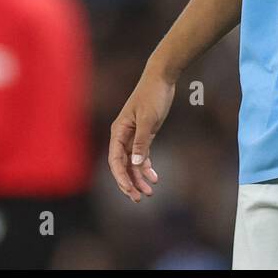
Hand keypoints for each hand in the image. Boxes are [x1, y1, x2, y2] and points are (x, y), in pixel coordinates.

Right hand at [108, 65, 174, 201]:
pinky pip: (141, 156)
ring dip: (138, 178)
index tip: (130, 191)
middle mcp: (122, 135)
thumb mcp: (148, 119)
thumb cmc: (152, 95)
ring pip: (132, 163)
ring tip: (149, 193)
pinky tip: (154, 177)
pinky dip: (146, 167)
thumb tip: (136, 164)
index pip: (115, 160)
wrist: (162, 78)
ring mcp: (133, 135)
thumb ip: (141, 141)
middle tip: (139, 198)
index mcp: (118, 131)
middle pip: (122, 165)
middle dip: (129, 183)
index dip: (121, 178)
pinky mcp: (144, 134)